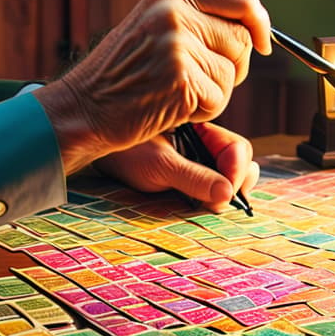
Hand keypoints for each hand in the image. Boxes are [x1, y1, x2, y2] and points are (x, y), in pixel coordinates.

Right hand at [34, 0, 270, 170]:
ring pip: (232, 73)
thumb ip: (199, 18)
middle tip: (199, 79)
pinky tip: (170, 107)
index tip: (263, 43)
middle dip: (233, 65)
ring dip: (214, 92)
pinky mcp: (180, 81)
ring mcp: (176, 46)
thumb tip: (255, 27)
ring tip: (175, 92)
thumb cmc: (123, 73)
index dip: (260, 22)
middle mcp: (174, 13)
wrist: (83, 107)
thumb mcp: (155, 26)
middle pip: (243, 38)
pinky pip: (218, 99)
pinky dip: (201, 111)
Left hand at [93, 123, 259, 212]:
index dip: (237, 169)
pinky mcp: (187, 178)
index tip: (230, 189)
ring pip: (225, 178)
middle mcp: (203, 144)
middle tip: (224, 202)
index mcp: (200, 129)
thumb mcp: (159, 165)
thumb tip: (227, 194)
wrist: (96, 154)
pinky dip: (211, 199)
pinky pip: (210, 188)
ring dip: (224, 193)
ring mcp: (196, 161)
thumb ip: (194, 177)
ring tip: (213, 206)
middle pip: (236, 163)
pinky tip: (203, 207)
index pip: (235, 148)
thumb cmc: (123, 152)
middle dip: (236, 182)